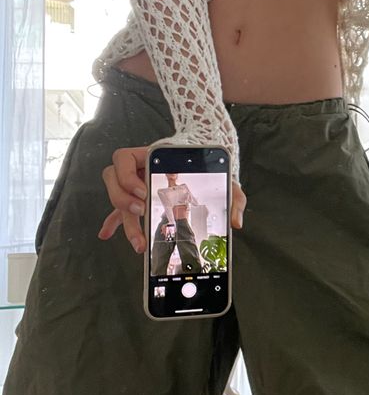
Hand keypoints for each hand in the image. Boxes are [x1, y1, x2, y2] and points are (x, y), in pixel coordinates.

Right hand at [97, 145, 246, 253]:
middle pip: (113, 178)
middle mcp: (139, 168)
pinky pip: (119, 210)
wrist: (207, 167)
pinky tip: (106, 235)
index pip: (125, 157)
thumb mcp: (225, 178)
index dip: (127, 175)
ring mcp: (135, 184)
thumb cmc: (212, 169)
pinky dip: (112, 222)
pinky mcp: (137, 200)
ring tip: (138, 239)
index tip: (143, 191)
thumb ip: (234, 196)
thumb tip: (236, 222)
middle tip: (140, 211)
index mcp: (152, 155)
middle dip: (121, 198)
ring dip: (120, 217)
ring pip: (115, 197)